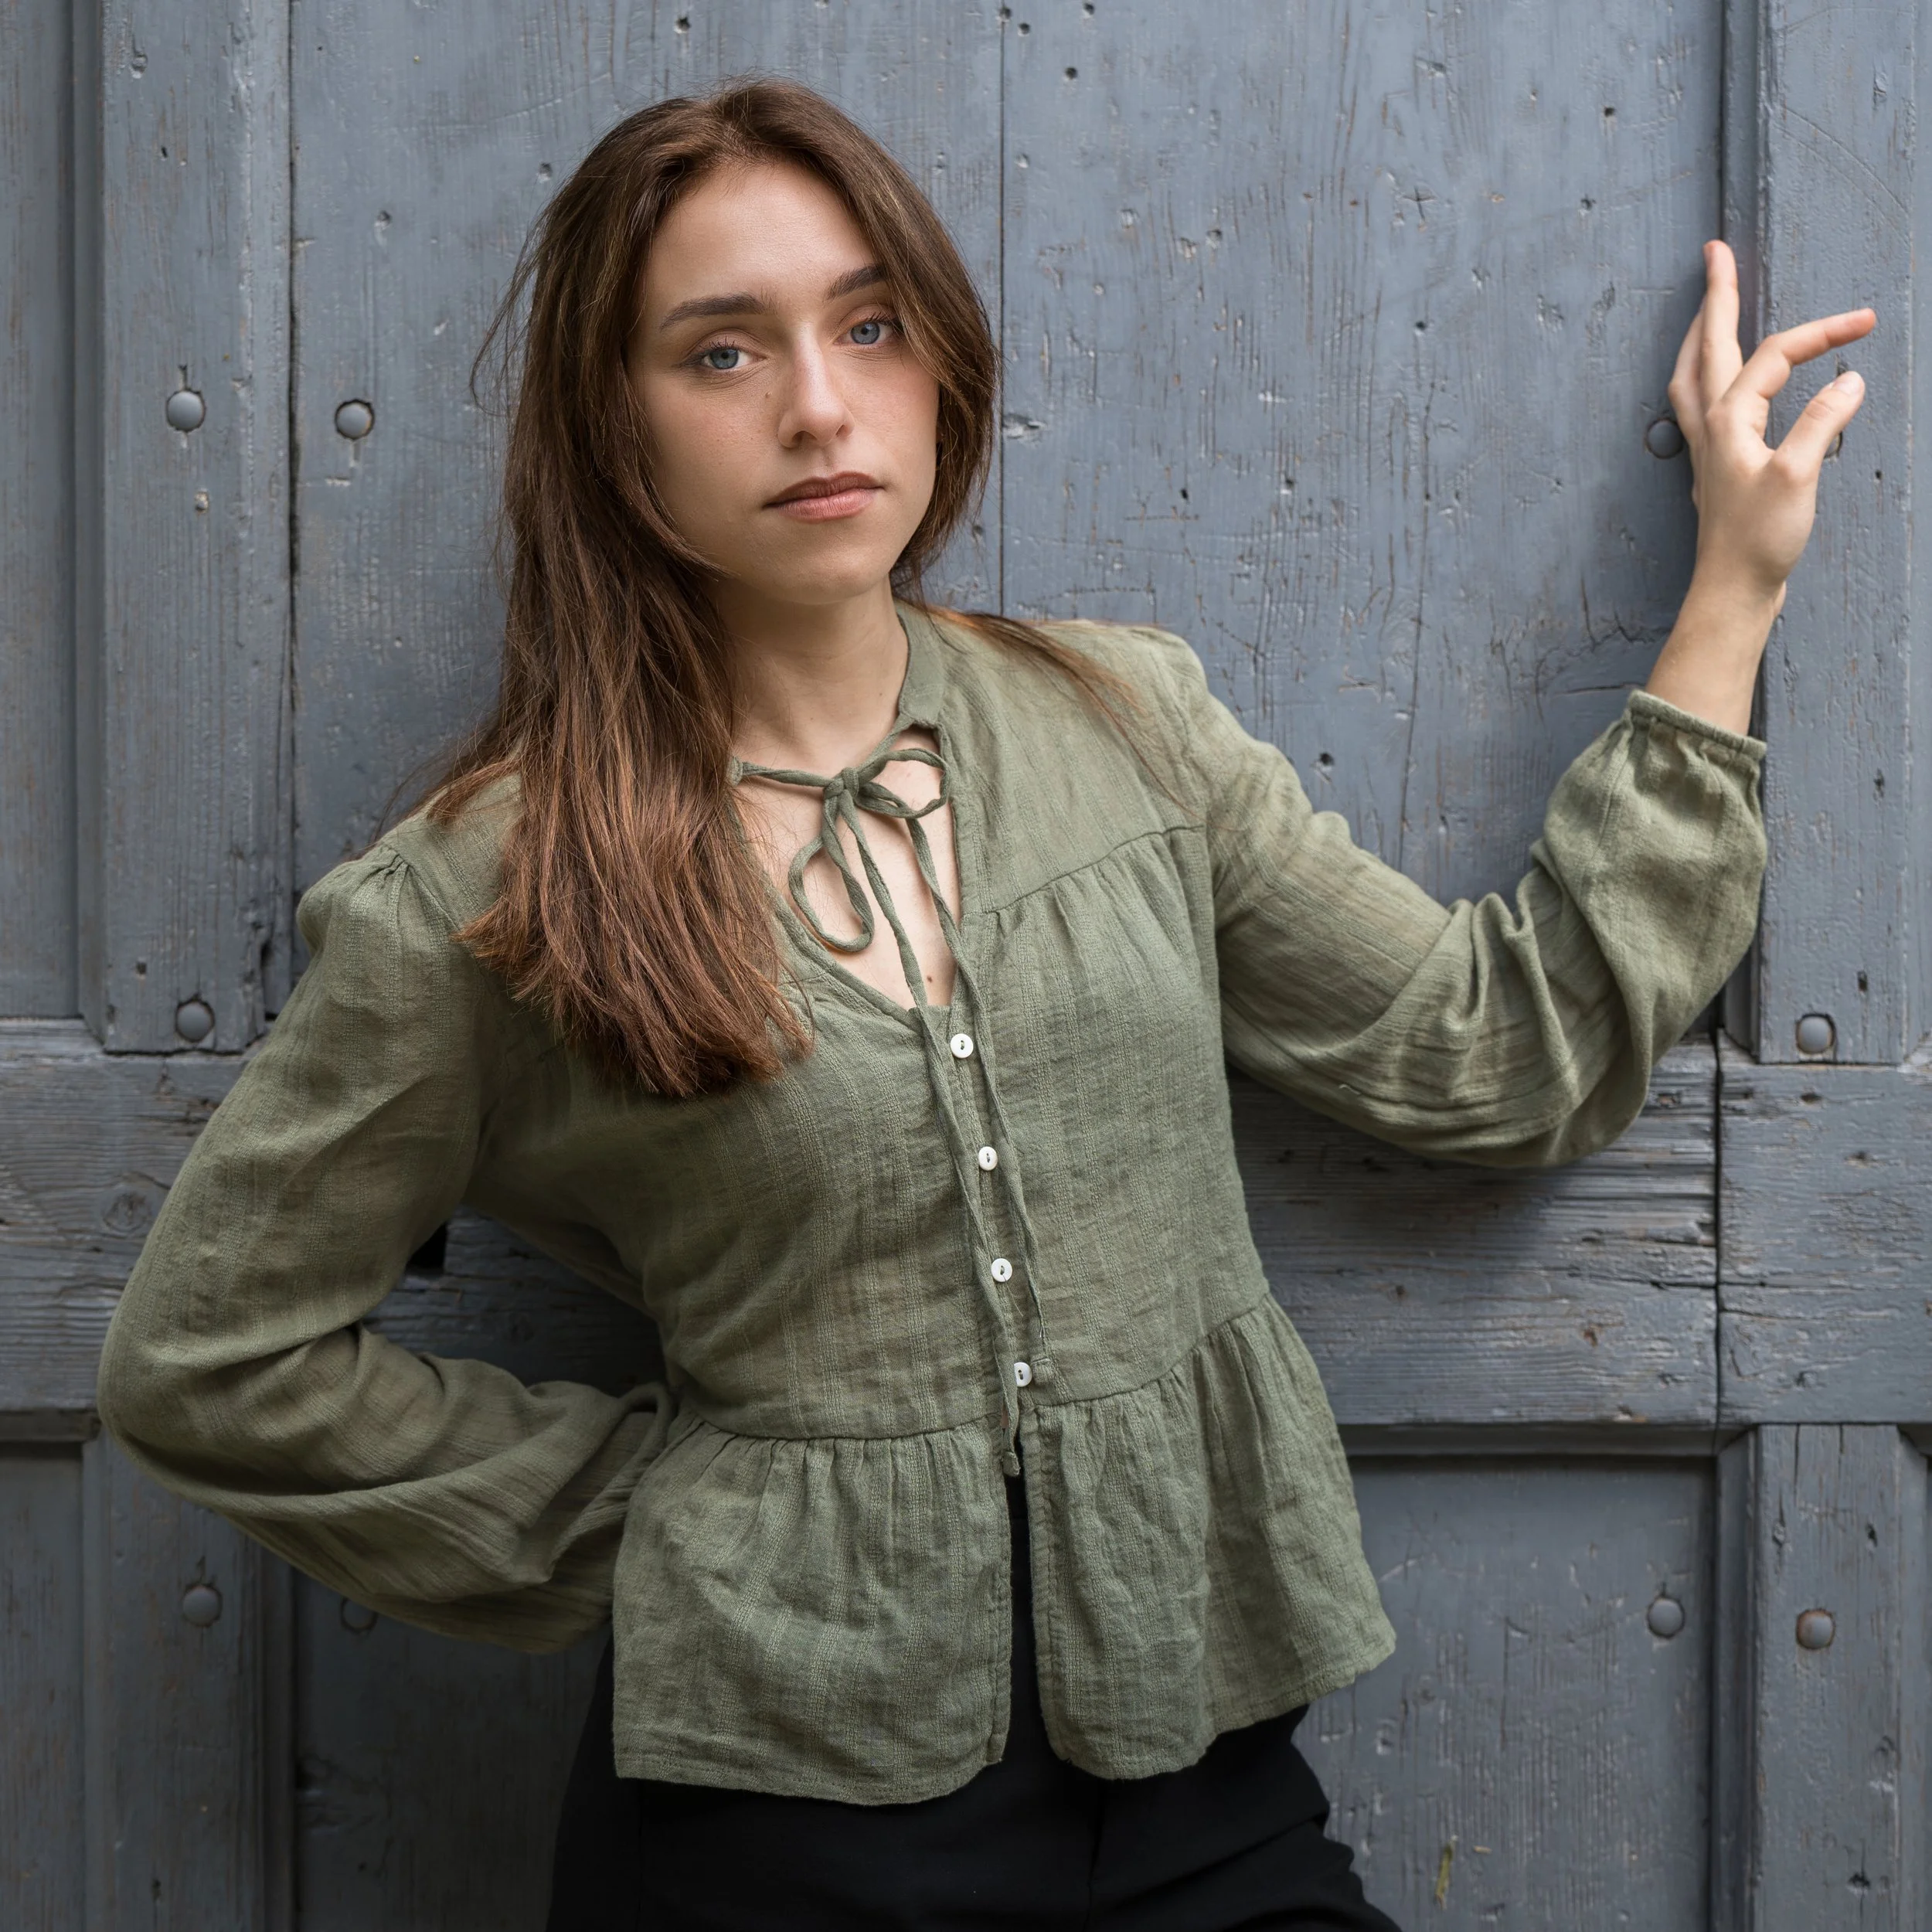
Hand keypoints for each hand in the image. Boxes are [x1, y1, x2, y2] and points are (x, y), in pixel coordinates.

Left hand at [1667, 239, 1874, 612]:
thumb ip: (1822, 423)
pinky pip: (1699, 404)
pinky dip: (1706, 374)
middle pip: (1708, 345)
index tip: (1864, 322)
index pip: (1773, 356)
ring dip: (1701, 332)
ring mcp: (1705, 446)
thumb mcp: (1799, 477)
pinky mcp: (1713, 466)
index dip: (1820, 333)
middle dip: (1715, 295)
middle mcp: (1707, 426)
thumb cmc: (1759, 541)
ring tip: (1707, 302)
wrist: (1732, 592)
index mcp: (1727, 420)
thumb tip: (1849, 381)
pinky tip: (1715, 377)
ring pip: (1693, 373)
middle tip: (1714, 252)